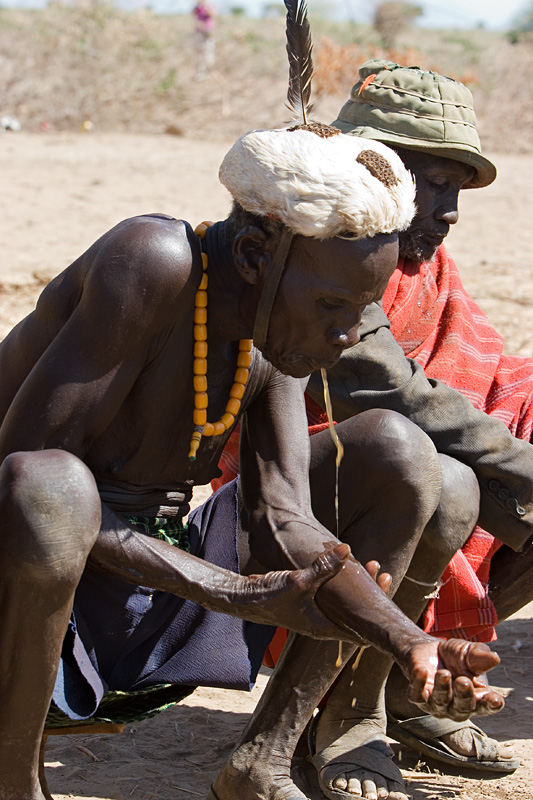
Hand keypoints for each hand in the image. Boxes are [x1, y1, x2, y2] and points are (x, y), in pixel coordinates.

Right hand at [243, 547, 391, 640]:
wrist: (244, 600)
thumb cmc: (270, 596)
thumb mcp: (299, 581)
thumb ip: (324, 567)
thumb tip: (347, 549)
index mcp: (325, 628)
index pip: (361, 630)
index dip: (376, 612)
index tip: (384, 587)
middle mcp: (323, 625)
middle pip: (355, 615)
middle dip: (370, 594)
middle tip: (380, 572)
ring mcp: (315, 616)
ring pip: (344, 605)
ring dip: (356, 589)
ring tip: (367, 566)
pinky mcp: (308, 606)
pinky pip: (332, 598)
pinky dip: (342, 585)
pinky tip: (345, 568)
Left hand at [406, 638, 503, 720]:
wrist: (427, 649)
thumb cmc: (455, 656)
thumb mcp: (469, 652)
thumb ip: (480, 657)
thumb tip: (495, 658)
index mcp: (477, 698)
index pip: (487, 706)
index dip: (492, 705)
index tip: (496, 700)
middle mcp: (458, 707)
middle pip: (463, 708)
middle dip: (464, 696)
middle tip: (463, 681)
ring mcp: (437, 705)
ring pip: (440, 702)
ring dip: (442, 688)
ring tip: (444, 673)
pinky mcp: (418, 697)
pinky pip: (417, 695)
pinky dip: (418, 683)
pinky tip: (422, 671)